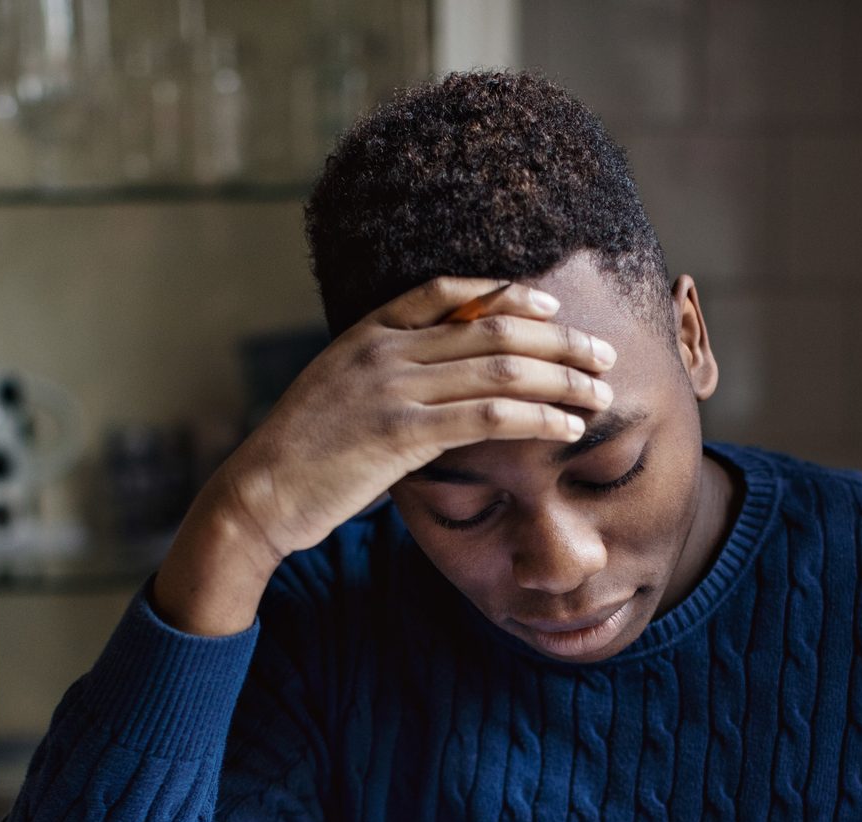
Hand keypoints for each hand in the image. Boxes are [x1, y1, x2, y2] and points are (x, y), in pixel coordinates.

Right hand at [154, 277, 618, 634]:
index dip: (507, 294)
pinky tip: (567, 427)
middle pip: (492, 328)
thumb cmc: (303, 454)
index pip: (447, 291)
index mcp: (367, 330)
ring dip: (562, 380)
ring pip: (501, 370)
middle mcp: (385, 349)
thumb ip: (386, 375)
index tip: (550, 309)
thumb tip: (437, 379)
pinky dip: (538, 419)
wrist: (259, 491)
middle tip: (602, 354)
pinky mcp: (402, 433)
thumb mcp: (340, 393)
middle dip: (558, 341)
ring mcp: (393, 388)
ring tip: (600, 393)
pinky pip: (489, 417)